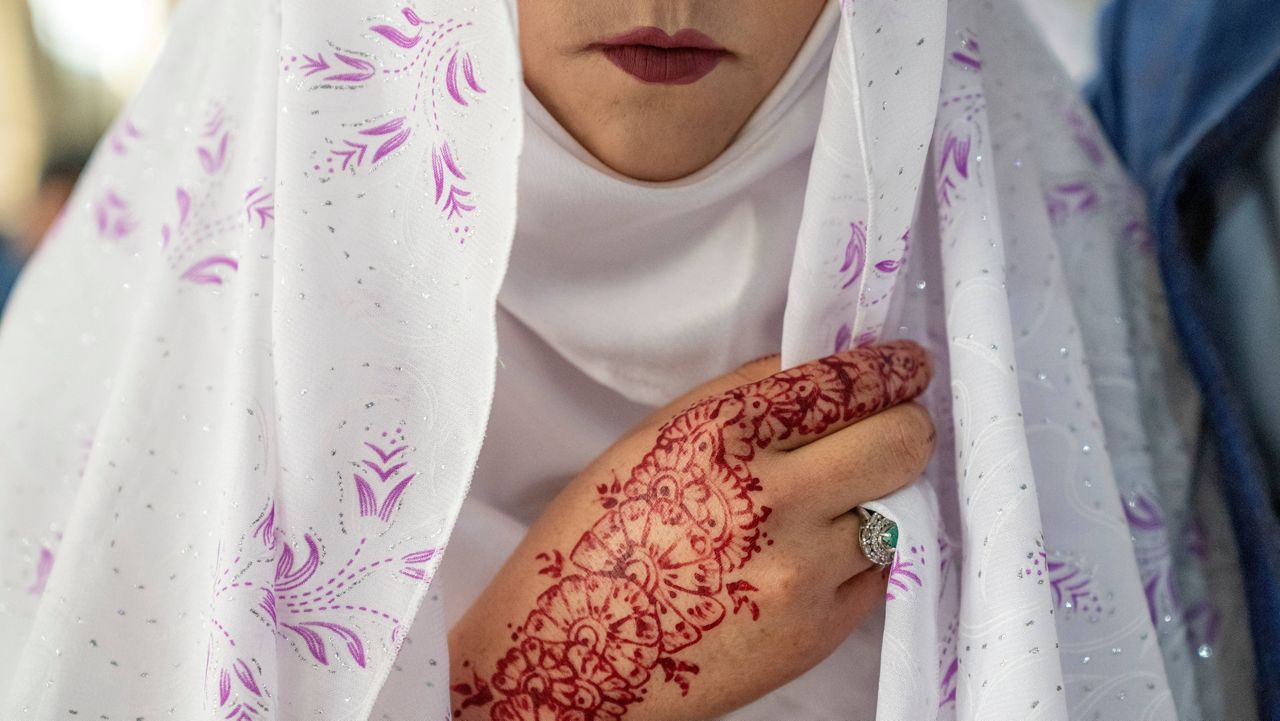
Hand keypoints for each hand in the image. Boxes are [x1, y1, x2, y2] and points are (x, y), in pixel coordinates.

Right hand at [449, 341, 933, 720]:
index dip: (890, 366)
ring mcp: (802, 570)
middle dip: (906, 423)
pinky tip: (802, 557)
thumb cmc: (595, 546)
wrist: (572, 661)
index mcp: (720, 434)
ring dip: (874, 496)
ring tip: (825, 506)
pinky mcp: (818, 630)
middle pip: (902, 440)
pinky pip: (875, 571)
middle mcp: (771, 498)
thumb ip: (740, 400)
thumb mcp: (652, 442)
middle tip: (895, 424)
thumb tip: (816, 371)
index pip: (844, 381)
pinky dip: (854, 555)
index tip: (905, 364)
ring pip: (896, 507)